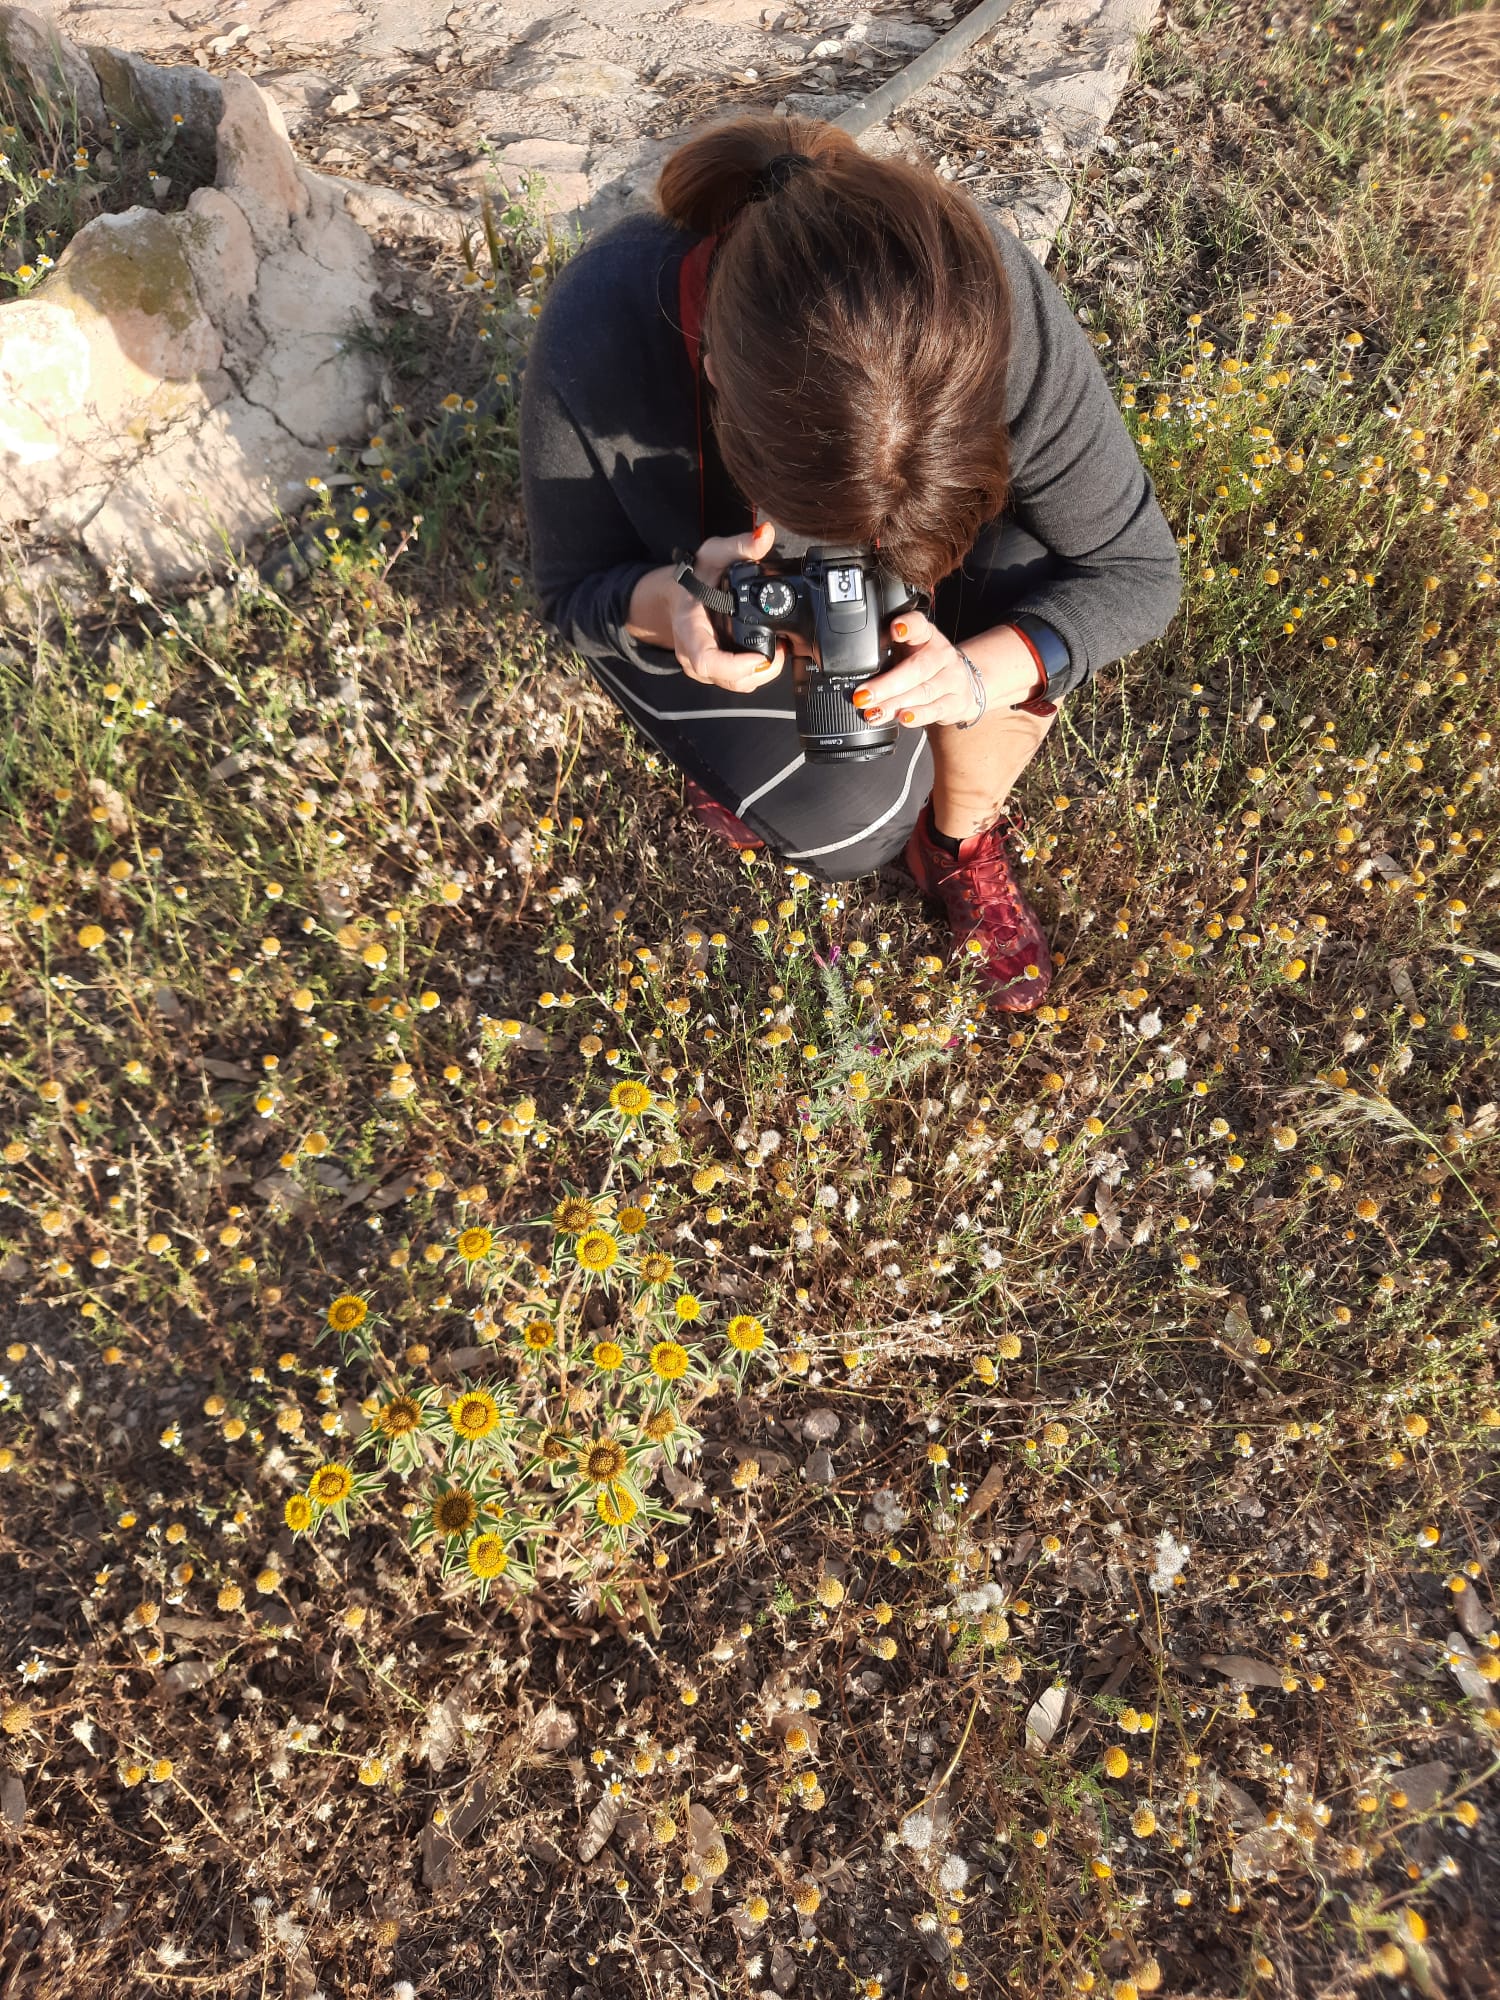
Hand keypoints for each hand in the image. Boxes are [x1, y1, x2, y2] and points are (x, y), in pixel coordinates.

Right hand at [670, 520, 788, 693]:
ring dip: (761, 673)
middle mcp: (692, 654)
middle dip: (760, 672)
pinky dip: (756, 671)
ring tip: (779, 650)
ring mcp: (703, 667)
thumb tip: (765, 534)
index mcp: (689, 630)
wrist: (674, 595)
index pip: (706, 661)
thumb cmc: (691, 577)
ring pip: (735, 685)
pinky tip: (768, 653)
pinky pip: (736, 681)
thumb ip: (739, 544)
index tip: (761, 657)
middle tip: (782, 650)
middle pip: (728, 681)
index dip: (735, 666)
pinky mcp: (714, 671)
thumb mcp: (713, 554)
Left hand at [851, 613, 1038, 728]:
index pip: (919, 626)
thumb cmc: (929, 662)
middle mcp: (942, 658)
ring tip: (875, 710)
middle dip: (889, 683)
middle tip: (863, 693)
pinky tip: (904, 718)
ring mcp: (951, 683)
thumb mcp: (914, 644)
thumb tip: (881, 629)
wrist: (971, 680)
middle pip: (917, 669)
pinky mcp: (954, 705)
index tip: (896, 626)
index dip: (908, 625)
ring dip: (897, 703)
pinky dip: (920, 716)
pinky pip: (936, 711)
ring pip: (924, 694)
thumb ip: (897, 637)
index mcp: (929, 638)